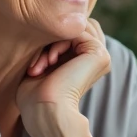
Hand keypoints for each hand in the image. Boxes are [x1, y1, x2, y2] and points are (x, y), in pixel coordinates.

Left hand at [17, 19, 110, 134]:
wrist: (45, 113)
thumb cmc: (35, 96)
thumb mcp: (40, 64)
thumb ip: (47, 44)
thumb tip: (44, 24)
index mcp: (85, 60)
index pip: (68, 31)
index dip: (48, 41)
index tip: (34, 65)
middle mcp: (97, 57)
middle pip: (73, 26)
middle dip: (50, 39)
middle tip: (38, 64)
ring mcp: (101, 55)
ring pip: (73, 27)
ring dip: (52, 41)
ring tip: (43, 65)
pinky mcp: (100, 54)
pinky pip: (76, 31)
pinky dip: (57, 43)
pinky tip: (50, 61)